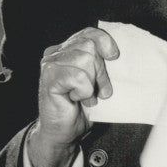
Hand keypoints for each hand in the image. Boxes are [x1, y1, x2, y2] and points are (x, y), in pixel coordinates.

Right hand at [27, 27, 118, 166]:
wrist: (63, 133)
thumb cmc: (79, 109)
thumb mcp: (96, 82)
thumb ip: (100, 64)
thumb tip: (117, 55)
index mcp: (66, 51)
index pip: (88, 33)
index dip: (104, 41)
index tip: (114, 56)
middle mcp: (55, 54)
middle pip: (89, 46)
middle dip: (100, 71)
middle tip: (99, 90)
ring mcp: (50, 65)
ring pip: (85, 60)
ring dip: (91, 83)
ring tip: (85, 96)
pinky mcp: (49, 78)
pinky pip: (78, 77)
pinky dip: (83, 91)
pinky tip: (75, 99)